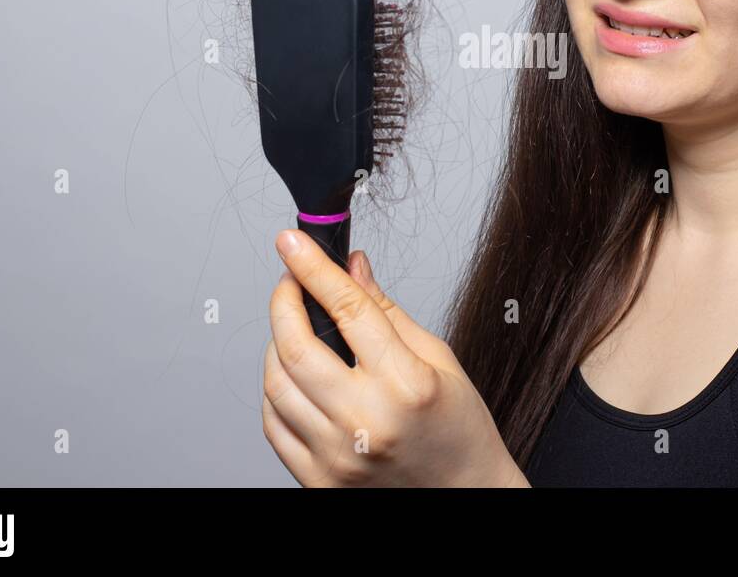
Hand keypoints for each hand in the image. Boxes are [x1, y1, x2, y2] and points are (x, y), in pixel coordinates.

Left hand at [262, 229, 528, 486]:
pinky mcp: (318, 481)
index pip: (347, 309)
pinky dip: (275, 391)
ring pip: (276, 384)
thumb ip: (387, 312)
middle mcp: (367, 421)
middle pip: (296, 346)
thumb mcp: (439, 359)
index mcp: (407, 384)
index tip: (293, 242)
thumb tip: (352, 267)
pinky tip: (293, 376)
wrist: (463, 496)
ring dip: (276, 345)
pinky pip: (273, 425)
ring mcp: (337, 455)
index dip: (313, 267)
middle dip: (283, 301)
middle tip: (288, 282)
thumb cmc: (459, 431)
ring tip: (295, 330)